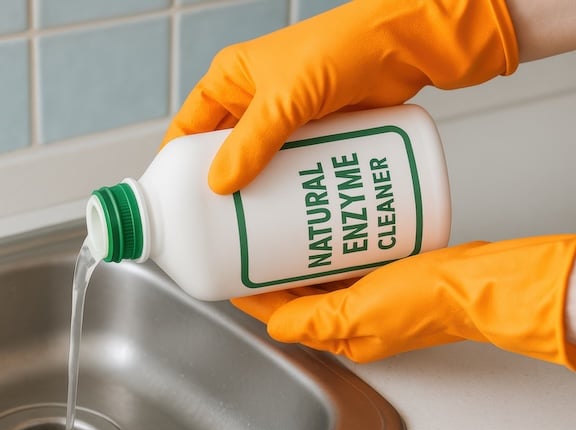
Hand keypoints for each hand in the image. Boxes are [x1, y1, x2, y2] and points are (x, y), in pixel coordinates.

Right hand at [164, 0, 517, 193]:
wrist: (405, 46)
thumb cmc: (343, 48)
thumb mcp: (285, 96)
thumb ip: (252, 141)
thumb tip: (220, 185)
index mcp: (230, 81)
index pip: (188, 129)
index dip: (176, 166)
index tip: (174, 204)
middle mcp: (252, 102)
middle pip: (221, 157)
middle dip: (219, 192)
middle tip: (216, 228)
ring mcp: (285, 123)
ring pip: (257, 170)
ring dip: (256, 199)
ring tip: (252, 234)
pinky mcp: (316, 138)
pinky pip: (291, 174)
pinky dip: (287, 196)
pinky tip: (286, 221)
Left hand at [231, 236, 575, 368]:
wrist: (482, 283)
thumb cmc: (432, 303)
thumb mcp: (359, 312)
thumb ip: (313, 319)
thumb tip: (272, 325)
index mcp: (344, 338)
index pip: (284, 317)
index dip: (255, 296)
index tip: (235, 273)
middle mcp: (354, 321)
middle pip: (298, 296)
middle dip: (273, 274)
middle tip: (252, 245)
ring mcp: (369, 299)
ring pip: (319, 279)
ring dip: (298, 259)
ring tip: (279, 232)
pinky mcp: (386, 277)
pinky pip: (345, 264)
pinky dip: (328, 251)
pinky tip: (322, 231)